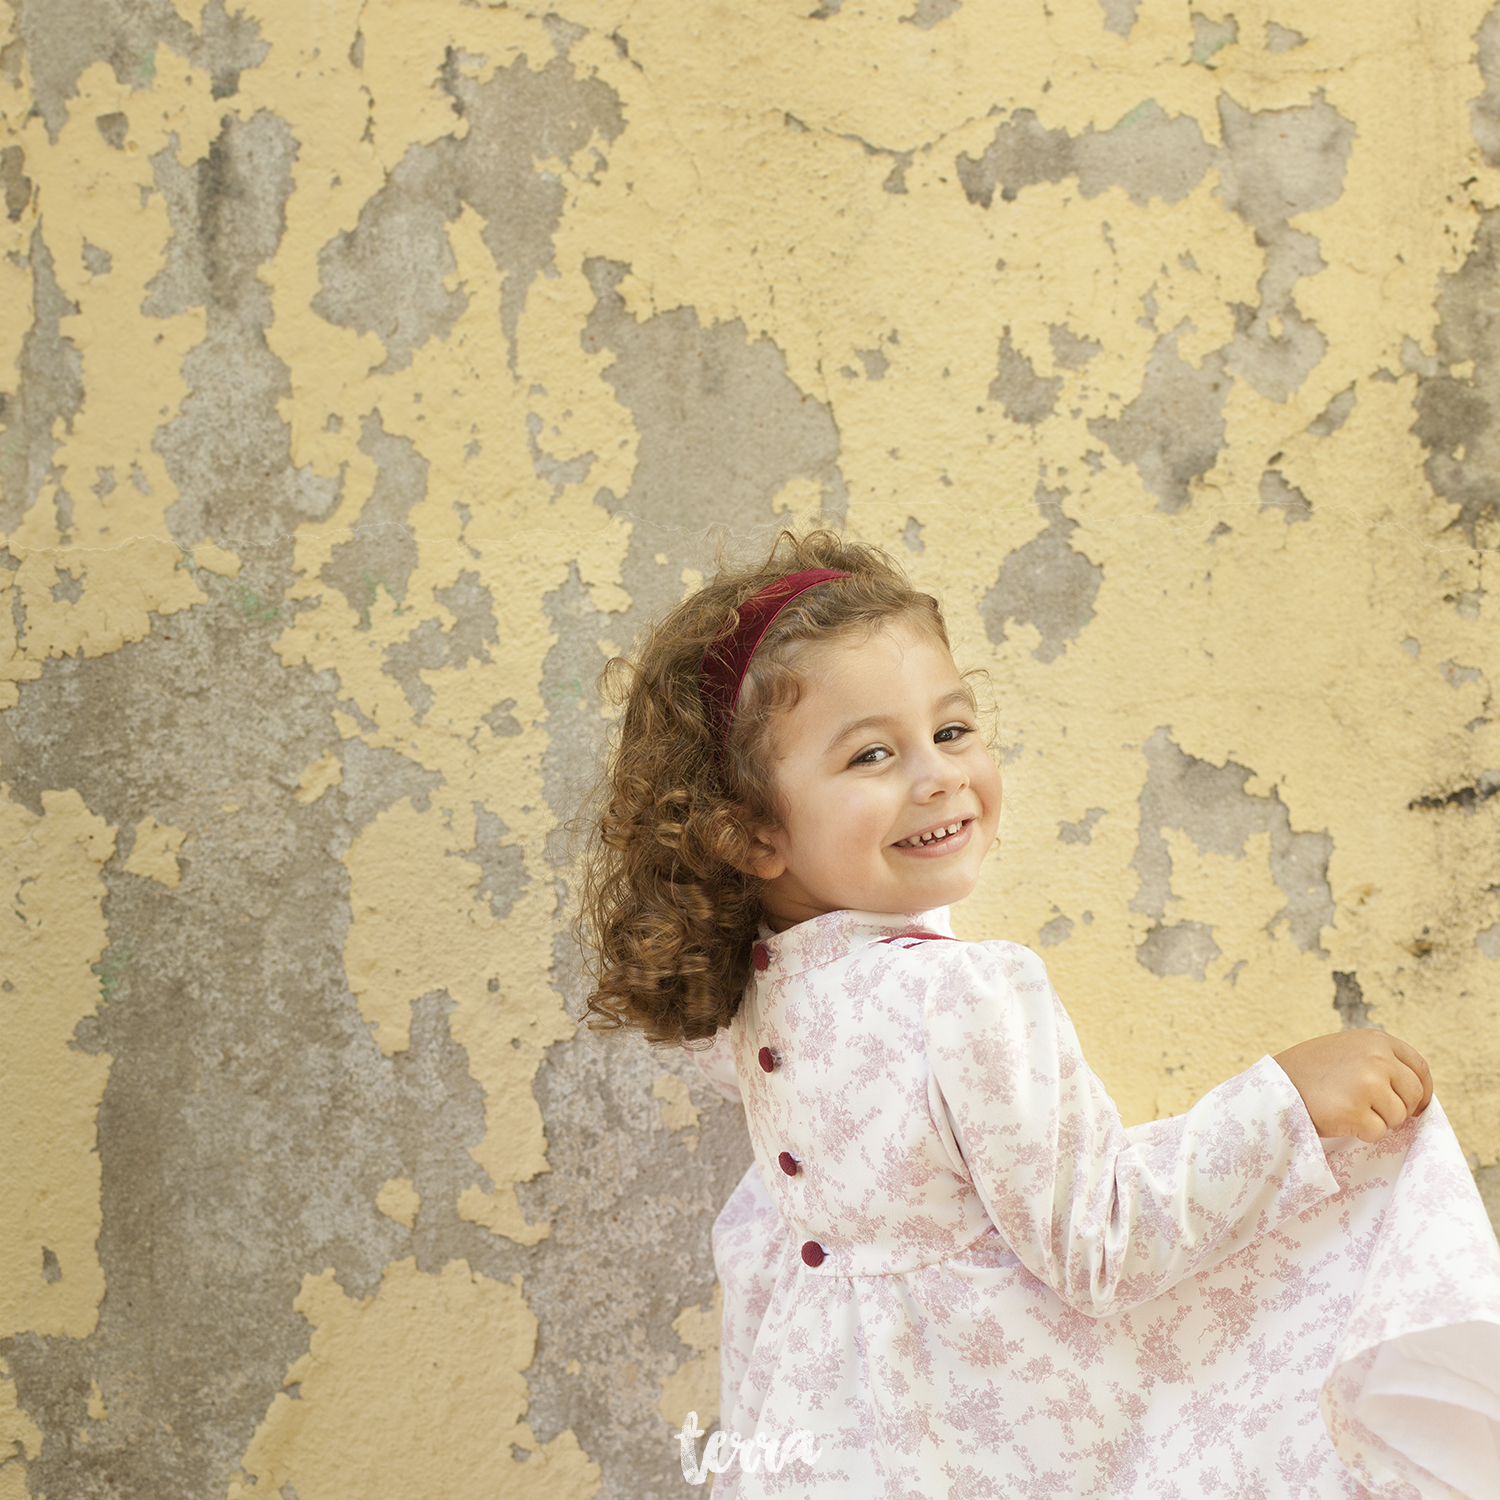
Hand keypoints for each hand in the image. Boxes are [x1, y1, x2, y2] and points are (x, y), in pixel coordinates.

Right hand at [1272, 1031, 1432, 1142]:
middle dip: (1401, 1109)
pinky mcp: (1356, 1111)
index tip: (1417, 1105)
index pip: (1419, 1067)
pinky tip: (1342, 1119)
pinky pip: (1378, 1132)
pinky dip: (1363, 1132)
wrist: (1276, 1087)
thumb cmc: (1310, 1071)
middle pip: (1413, 1094)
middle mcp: (1376, 1058)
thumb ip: (1379, 1061)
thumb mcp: (1348, 1051)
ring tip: (1350, 1110)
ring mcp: (1367, 1084)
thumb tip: (1415, 1091)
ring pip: (1397, 1116)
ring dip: (1379, 1121)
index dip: (1422, 1090)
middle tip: (1377, 1112)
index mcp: (1376, 1041)